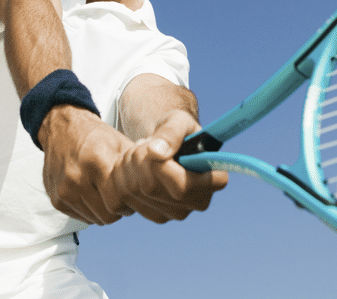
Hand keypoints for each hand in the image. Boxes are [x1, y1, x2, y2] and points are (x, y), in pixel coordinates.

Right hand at [39, 104, 136, 224]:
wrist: (62, 128)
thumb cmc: (96, 136)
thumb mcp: (121, 144)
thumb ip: (137, 166)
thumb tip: (158, 185)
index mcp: (97, 161)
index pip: (119, 202)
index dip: (130, 203)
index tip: (133, 196)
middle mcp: (77, 177)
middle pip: (108, 214)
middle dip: (119, 209)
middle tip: (122, 196)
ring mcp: (64, 190)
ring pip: (95, 218)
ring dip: (105, 210)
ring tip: (107, 193)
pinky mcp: (56, 199)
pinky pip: (81, 217)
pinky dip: (90, 210)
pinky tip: (93, 194)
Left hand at [104, 110, 228, 222]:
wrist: (165, 146)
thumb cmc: (177, 132)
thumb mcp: (178, 121)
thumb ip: (171, 133)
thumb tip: (156, 153)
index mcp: (213, 180)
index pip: (186, 185)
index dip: (165, 167)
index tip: (155, 147)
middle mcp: (198, 202)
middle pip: (153, 187)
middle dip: (142, 157)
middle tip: (145, 142)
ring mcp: (176, 213)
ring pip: (138, 191)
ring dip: (131, 163)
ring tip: (140, 149)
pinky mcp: (155, 216)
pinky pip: (126, 197)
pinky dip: (123, 175)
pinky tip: (132, 164)